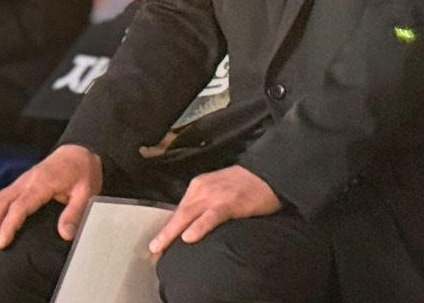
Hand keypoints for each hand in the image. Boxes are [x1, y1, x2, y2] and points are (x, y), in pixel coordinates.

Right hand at [0, 144, 102, 252]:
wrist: (78, 152)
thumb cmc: (82, 171)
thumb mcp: (87, 192)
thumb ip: (75, 213)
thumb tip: (65, 234)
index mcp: (42, 183)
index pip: (19, 206)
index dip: (8, 225)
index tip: (1, 242)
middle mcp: (27, 182)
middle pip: (0, 203)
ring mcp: (20, 182)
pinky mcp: (18, 185)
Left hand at [148, 165, 281, 256]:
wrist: (272, 172)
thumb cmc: (248, 185)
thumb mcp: (220, 190)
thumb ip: (206, 205)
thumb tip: (193, 227)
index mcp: (199, 185)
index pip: (179, 210)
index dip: (167, 229)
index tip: (157, 246)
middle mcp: (203, 188)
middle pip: (179, 214)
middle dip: (164, 233)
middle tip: (152, 251)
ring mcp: (216, 194)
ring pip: (188, 215)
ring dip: (172, 232)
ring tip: (160, 247)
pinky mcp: (231, 202)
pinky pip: (211, 216)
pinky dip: (199, 226)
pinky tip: (189, 237)